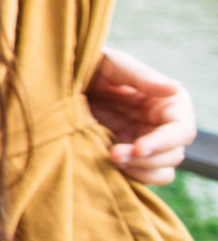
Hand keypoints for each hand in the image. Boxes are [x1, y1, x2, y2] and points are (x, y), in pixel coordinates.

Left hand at [86, 47, 194, 184]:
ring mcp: (144, 142)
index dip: (164, 142)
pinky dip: (129, 177)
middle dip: (146, 160)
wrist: (59, 80)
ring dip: (139, 171)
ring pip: (160, 171)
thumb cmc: (90, 63)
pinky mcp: (126, 155)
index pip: (181, 131)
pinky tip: (106, 166)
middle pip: (173, 155)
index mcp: (167, 103)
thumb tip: (174, 88)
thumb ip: (141, 76)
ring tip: (110, 159)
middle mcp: (161, 126)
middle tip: (114, 154)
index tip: (138, 147)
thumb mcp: (112, 64)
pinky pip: (139, 176)